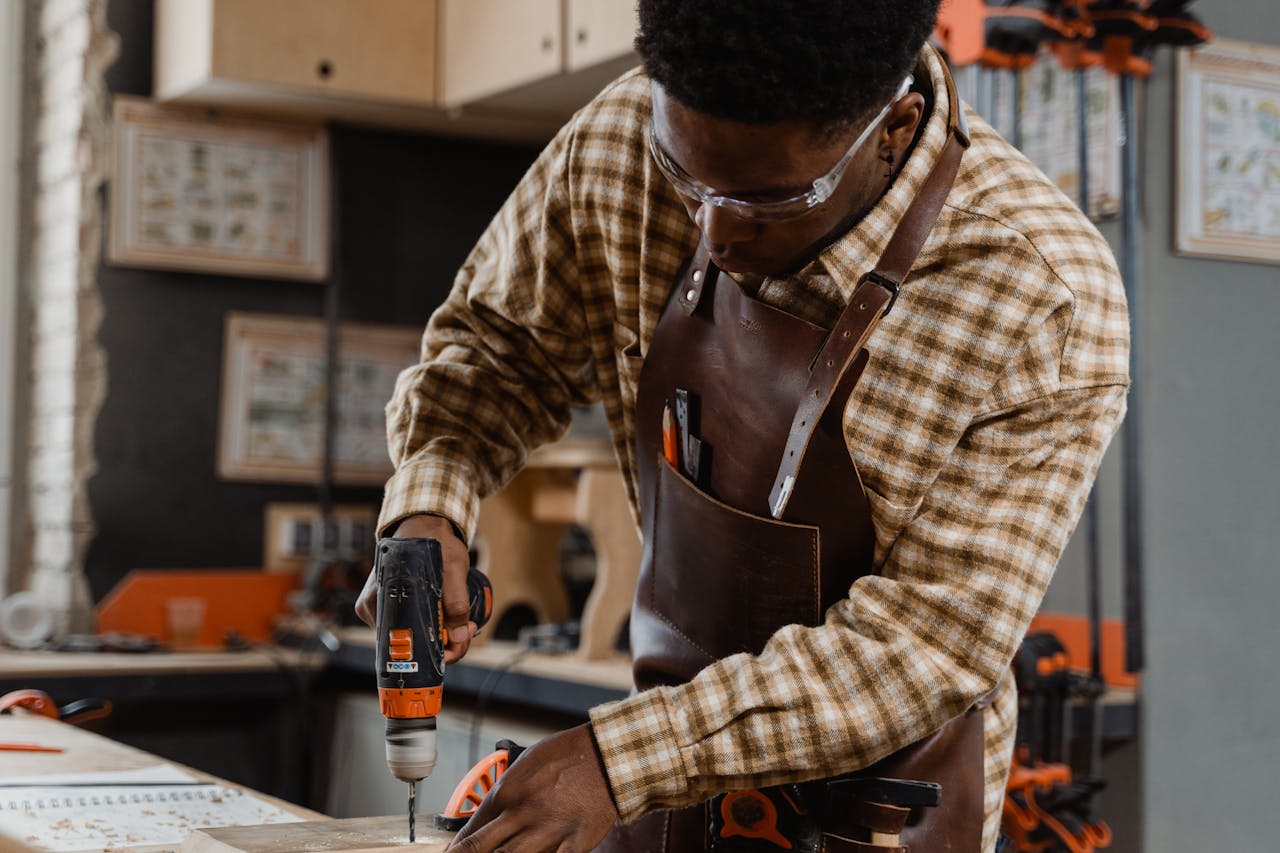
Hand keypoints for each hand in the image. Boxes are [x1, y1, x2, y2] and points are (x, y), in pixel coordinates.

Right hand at [354, 514, 477, 663]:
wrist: (422, 524)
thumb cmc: (432, 542)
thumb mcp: (452, 567)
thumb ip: (456, 601)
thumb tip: (458, 635)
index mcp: (380, 598)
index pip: (401, 643)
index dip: (432, 653)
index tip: (455, 647)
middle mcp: (372, 606)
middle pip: (406, 644)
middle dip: (440, 645)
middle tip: (464, 633)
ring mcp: (376, 607)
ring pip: (408, 636)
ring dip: (436, 636)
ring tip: (459, 625)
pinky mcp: (385, 607)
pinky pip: (407, 626)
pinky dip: (427, 628)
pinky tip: (445, 621)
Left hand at [447, 724, 618, 852]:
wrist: (607, 753)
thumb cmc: (567, 755)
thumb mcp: (526, 763)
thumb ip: (505, 791)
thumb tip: (487, 816)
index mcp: (509, 793)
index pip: (471, 830)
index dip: (458, 849)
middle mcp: (523, 813)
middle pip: (481, 849)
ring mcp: (549, 830)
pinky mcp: (574, 843)